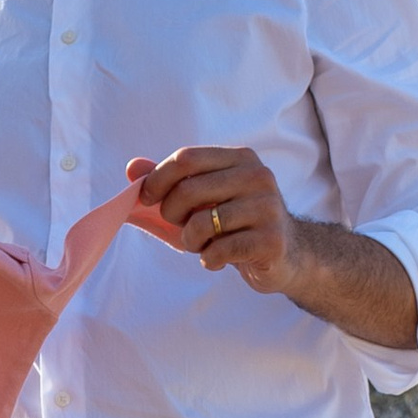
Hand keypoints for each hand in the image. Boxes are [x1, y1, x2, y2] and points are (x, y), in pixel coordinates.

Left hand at [131, 143, 292, 285]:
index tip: (146, 199)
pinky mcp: (271, 240)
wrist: (285, 255)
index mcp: (240, 158)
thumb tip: (132, 168)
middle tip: (179, 226)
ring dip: (190, 241)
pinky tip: (217, 259)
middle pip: (189, 189)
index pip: (186, 157)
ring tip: (201, 245)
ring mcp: (267, 208)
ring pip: (202, 223)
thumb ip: (169, 181)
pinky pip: (220, 251)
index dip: (157, 178)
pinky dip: (209, 259)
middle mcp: (257, 176)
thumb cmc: (234, 224)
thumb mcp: (202, 199)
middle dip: (171, 214)